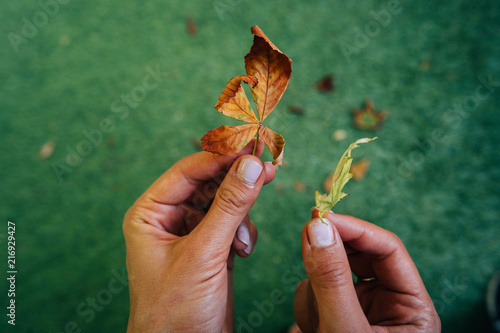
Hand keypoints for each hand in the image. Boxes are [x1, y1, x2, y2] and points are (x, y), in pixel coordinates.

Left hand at [123, 140, 274, 331]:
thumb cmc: (175, 310)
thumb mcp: (204, 254)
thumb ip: (229, 206)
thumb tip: (252, 165)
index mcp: (151, 214)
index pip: (189, 171)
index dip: (221, 156)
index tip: (253, 146)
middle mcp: (169, 219)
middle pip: (209, 182)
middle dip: (237, 179)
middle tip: (269, 165)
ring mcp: (192, 234)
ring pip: (224, 202)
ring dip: (240, 212)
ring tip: (243, 237)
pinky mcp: (211, 250)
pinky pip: (232, 224)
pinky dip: (242, 232)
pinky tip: (242, 251)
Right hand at [294, 209, 440, 331]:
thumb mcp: (346, 328)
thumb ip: (333, 279)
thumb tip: (318, 227)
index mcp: (413, 308)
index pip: (389, 249)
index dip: (354, 229)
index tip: (320, 217)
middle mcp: (390, 306)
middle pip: (357, 257)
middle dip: (330, 260)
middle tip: (306, 244)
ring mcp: (362, 311)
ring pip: (332, 273)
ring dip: (314, 291)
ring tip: (314, 324)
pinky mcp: (338, 316)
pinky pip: (318, 293)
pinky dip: (307, 305)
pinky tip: (309, 328)